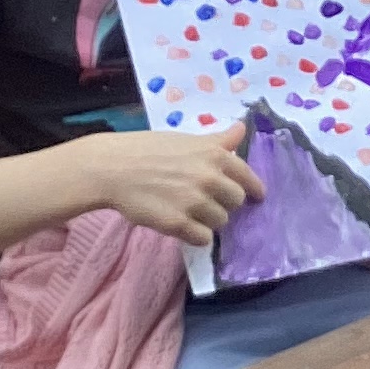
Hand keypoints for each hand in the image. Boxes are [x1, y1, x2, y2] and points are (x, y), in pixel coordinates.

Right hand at [85, 126, 261, 246]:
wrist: (112, 167)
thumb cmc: (148, 148)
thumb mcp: (186, 139)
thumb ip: (217, 140)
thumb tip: (242, 130)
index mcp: (214, 155)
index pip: (247, 178)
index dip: (254, 189)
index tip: (257, 197)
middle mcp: (209, 178)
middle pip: (236, 202)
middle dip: (225, 203)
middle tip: (207, 200)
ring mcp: (194, 202)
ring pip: (220, 221)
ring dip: (209, 219)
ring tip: (190, 211)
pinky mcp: (178, 224)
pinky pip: (203, 238)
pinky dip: (196, 235)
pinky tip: (184, 226)